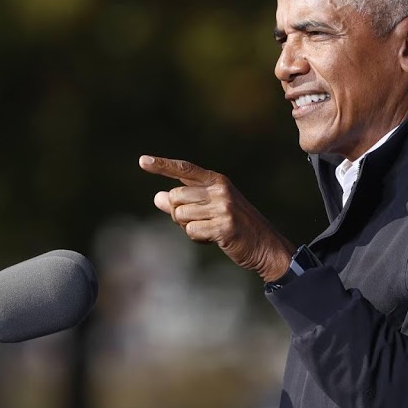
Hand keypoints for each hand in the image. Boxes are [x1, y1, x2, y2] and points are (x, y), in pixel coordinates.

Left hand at [139, 155, 294, 281]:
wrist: (265, 246)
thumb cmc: (235, 227)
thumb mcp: (210, 210)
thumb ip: (184, 203)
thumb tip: (158, 197)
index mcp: (217, 181)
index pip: (185, 169)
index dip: (162, 165)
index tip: (142, 161)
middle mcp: (220, 190)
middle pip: (175, 198)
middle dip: (179, 214)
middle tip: (199, 221)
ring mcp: (223, 208)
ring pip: (181, 216)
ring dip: (189, 228)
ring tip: (210, 230)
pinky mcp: (224, 226)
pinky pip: (191, 232)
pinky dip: (198, 238)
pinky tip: (214, 238)